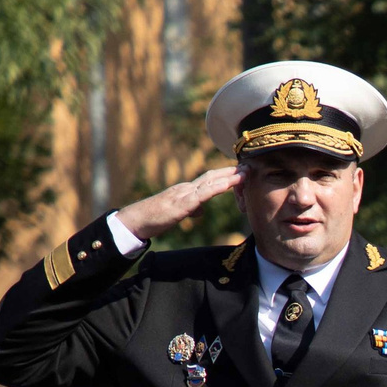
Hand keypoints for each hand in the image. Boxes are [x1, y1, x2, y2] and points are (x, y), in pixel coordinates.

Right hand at [114, 167, 240, 241]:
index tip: (242, 171)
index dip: (226, 174)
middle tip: (250, 165)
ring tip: (245, 173)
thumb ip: (191, 209)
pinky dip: (216, 189)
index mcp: (186, 191)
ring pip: (209, 182)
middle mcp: (186, 188)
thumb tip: (201, 210)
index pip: (209, 180)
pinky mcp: (180, 205)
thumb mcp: (178, 213)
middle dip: (231, 171)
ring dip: (229, 177)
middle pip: (212, 176)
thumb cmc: (155, 218)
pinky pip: (201, 195)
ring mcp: (183, 194)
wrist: (136, 220)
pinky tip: (228, 185)